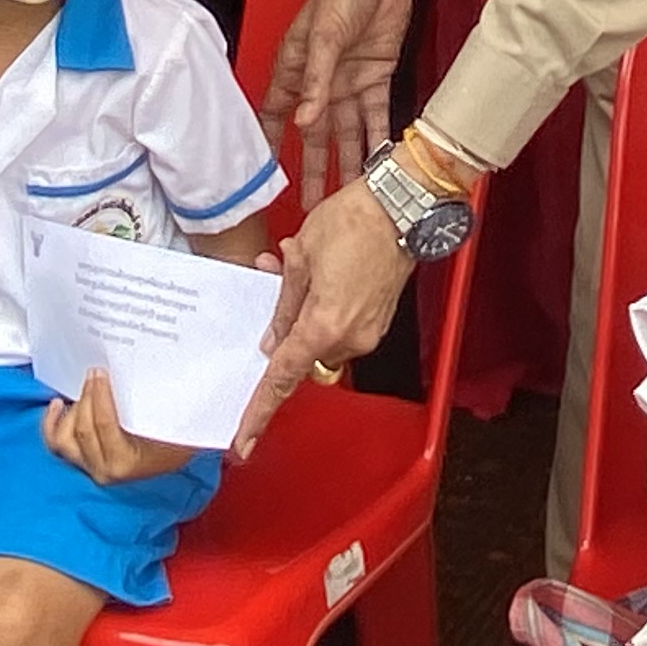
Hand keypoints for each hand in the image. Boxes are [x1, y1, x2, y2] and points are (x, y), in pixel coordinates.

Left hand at [42, 369, 199, 485]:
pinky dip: (52, 424)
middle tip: (95, 374)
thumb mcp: (169, 424)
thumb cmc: (175, 439)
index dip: (99, 395)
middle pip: (82, 428)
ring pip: (64, 438)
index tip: (101, 373)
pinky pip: (57, 444)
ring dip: (72, 410)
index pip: (104, 425)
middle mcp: (104, 469)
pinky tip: (57, 404)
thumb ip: (150, 406)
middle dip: (87, 397)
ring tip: (84, 389)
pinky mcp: (82, 461)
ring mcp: (90, 467)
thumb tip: (136, 373)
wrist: (174, 455)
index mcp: (125, 462)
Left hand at [236, 185, 416, 454]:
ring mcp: (368, 331)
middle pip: (300, 353)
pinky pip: (339, 326)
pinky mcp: (379, 320)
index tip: (242, 441)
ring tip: (296, 264)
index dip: (259, 411)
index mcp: (324, 326)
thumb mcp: (301, 258)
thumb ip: (284, 305)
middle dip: (283, 326)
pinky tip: (320, 270)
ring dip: (304, 310)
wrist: (403, 204)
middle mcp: (349, 338)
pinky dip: (324, 307)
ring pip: (319, 336)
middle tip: (273, 281)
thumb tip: (273, 342)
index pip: (282, 378)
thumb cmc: (353, 221)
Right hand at [262, 0, 424, 196]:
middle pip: (314, 134)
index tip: (267, 177)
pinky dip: (377, 138)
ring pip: (346, 132)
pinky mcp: (376, 77)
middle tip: (313, 203)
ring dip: (347, 161)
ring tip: (347, 193)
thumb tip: (305, 120)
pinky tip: (379, 161)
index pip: (276, 115)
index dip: (271, 144)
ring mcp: (348, 82)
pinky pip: (376, 115)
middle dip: (313, 168)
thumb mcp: (324, 36)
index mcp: (296, 69)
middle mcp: (321, 81)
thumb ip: (316, 81)